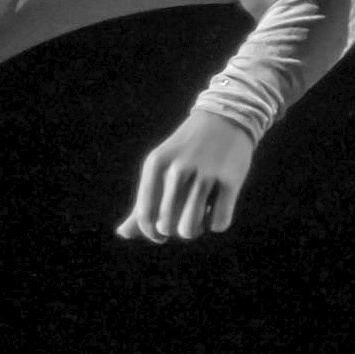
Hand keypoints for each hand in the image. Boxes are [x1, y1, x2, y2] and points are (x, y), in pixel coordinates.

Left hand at [117, 113, 257, 241]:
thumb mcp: (160, 170)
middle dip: (174, 231)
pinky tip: (217, 209)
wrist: (225, 118)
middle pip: (167, 226)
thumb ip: (142, 203)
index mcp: (156, 163)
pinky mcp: (231, 180)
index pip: (145, 215)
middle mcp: (178, 168)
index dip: (150, 232)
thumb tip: (122, 234)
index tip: (160, 235)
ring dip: (195, 230)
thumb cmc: (186, 153)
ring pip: (190, 228)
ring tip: (199, 218)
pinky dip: (217, 223)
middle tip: (182, 219)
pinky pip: (219, 222)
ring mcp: (206, 174)